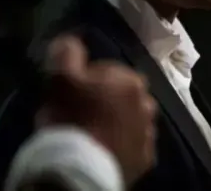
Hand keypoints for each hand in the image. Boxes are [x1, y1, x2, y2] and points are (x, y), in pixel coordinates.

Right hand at [37, 36, 156, 184]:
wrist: (82, 169)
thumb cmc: (73, 118)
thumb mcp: (61, 79)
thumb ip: (66, 53)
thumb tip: (71, 41)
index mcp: (132, 80)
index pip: (106, 72)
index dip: (86, 82)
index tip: (72, 96)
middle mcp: (148, 103)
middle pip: (121, 96)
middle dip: (105, 102)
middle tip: (81, 116)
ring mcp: (149, 132)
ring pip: (128, 121)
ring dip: (115, 123)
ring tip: (92, 135)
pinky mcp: (147, 157)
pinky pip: (131, 145)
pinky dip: (120, 145)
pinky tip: (102, 150)